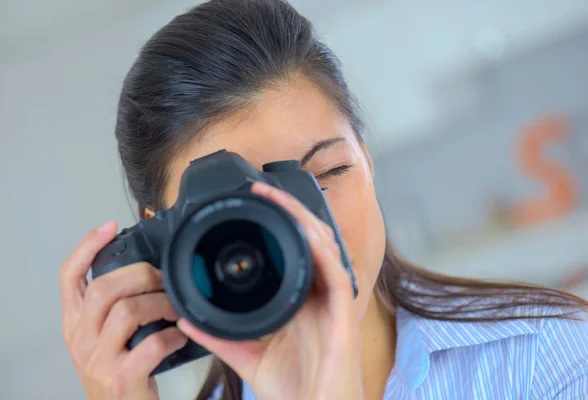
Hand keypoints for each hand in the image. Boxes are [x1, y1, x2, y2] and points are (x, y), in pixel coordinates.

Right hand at [59, 221, 187, 399]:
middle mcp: (79, 340)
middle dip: (141, 274)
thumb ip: (114, 306)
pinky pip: (151, 344)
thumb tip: (146, 269)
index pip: (69, 276)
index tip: (109, 226)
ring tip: (177, 308)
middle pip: (103, 288)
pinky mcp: (120, 378)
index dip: (87, 247)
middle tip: (164, 278)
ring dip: (161, 303)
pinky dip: (173, 335)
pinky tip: (181, 336)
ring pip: (128, 311)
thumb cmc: (119, 371)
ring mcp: (97, 360)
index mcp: (75, 324)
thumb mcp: (105, 336)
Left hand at [178, 182, 364, 399]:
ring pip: (325, 245)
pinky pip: (336, 272)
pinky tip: (302, 229)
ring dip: (302, 217)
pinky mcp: (345, 314)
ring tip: (276, 196)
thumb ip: (219, 334)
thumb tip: (185, 318)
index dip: (277, 223)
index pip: (292, 250)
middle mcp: (320, 294)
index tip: (249, 204)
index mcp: (301, 299)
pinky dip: (320, 247)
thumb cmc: (292, 388)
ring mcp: (333, 302)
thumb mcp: (248, 354)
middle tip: (262, 189)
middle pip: (310, 238)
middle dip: (289, 209)